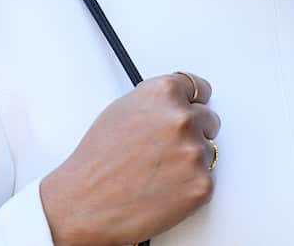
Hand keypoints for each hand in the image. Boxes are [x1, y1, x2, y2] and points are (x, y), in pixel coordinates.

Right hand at [41, 71, 220, 245]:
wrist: (84, 204)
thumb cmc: (96, 162)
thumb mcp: (121, 111)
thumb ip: (156, 103)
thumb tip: (174, 104)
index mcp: (164, 94)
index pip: (199, 88)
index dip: (194, 102)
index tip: (195, 108)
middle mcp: (183, 118)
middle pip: (209, 119)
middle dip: (194, 133)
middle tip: (167, 151)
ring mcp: (194, 151)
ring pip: (208, 151)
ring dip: (190, 161)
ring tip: (157, 173)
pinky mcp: (201, 184)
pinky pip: (206, 180)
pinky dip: (190, 186)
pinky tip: (163, 189)